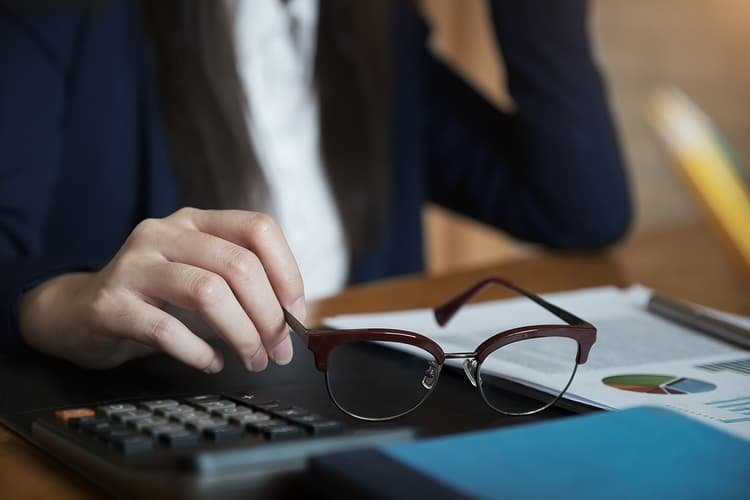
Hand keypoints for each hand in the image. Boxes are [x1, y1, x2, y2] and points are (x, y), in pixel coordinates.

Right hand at [19, 208, 305, 371]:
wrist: (79, 312)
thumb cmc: (155, 298)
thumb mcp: (202, 279)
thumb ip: (244, 289)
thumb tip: (294, 319)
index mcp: (196, 221)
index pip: (258, 228)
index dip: (288, 271)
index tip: (297, 313)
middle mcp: (166, 233)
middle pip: (238, 264)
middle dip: (269, 314)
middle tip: (278, 349)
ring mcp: (135, 264)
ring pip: (208, 291)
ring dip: (241, 333)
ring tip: (252, 359)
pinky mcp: (111, 303)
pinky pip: (165, 329)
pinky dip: (198, 352)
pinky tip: (210, 363)